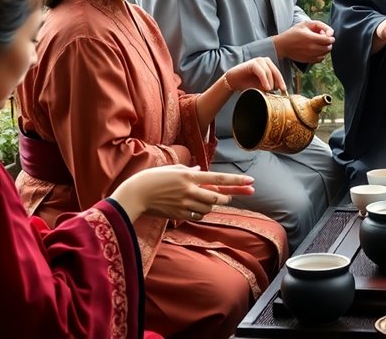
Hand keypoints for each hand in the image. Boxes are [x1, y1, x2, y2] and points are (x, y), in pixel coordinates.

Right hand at [110, 165, 255, 222]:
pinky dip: (201, 213)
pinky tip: (197, 208)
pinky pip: (197, 216)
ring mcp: (184, 203)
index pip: (218, 177)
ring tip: (208, 199)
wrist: (134, 195)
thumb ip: (188, 169)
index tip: (251, 181)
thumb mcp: (171, 168)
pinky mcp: (179, 214)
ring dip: (213, 204)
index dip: (236, 180)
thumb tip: (201, 170)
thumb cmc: (151, 178)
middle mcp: (189, 190)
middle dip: (227, 196)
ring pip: (209, 208)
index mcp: (188, 175)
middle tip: (229, 195)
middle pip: (217, 196)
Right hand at [224, 57, 286, 93]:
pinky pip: (261, 72)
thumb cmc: (247, 84)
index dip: (281, 81)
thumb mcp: (261, 86)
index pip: (277, 73)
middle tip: (279, 91)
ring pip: (269, 72)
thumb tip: (279, 91)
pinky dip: (265, 80)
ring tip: (270, 90)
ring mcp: (258, 61)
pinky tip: (266, 87)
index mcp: (268, 65)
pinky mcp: (252, 63)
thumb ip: (270, 86)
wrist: (233, 82)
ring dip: (270, 82)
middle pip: (275, 71)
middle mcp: (264, 61)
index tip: (284, 90)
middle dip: (278, 82)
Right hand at [274, 20, 334, 63]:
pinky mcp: (308, 60)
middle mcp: (312, 48)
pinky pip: (320, 59)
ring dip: (325, 49)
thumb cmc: (293, 33)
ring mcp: (310, 55)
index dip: (331, 37)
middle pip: (328, 48)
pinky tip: (317, 50)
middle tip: (323, 39)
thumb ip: (319, 25)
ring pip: (325, 54)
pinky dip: (321, 55)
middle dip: (328, 43)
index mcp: (311, 38)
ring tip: (319, 44)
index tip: (328, 35)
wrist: (282, 45)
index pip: (328, 40)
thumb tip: (330, 32)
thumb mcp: (305, 24)